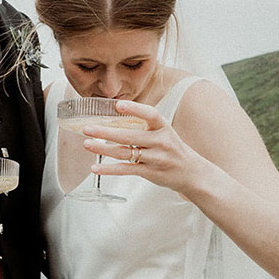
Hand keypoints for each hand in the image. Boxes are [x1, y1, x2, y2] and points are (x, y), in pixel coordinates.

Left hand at [82, 99, 214, 194]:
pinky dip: (109, 169)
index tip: (118, 105)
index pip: (150, 115)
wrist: (191, 173)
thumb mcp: (164, 133)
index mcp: (163, 127)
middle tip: (87, 128)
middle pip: (130, 136)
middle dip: (106, 132)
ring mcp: (155, 158)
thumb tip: (113, 120)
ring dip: (103, 149)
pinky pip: (126, 170)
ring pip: (125, 153)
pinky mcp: (150, 172)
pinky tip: (95, 168)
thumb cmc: (172, 150)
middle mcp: (160, 142)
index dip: (135, 109)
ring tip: (87, 144)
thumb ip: (143, 127)